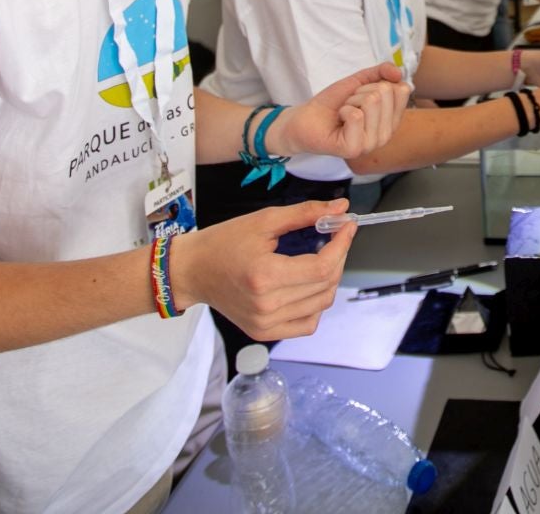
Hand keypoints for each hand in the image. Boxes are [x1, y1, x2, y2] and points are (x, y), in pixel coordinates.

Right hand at [175, 200, 355, 339]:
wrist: (192, 271)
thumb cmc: (223, 243)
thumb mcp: (264, 220)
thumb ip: (306, 213)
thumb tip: (340, 208)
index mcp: (265, 276)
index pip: (323, 267)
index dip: (342, 245)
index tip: (347, 227)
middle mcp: (267, 305)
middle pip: (326, 285)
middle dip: (338, 257)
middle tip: (334, 238)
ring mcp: (266, 323)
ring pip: (321, 304)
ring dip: (329, 279)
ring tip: (320, 258)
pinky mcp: (264, 332)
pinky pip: (307, 323)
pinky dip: (316, 303)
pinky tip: (307, 284)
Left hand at [277, 64, 410, 159]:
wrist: (305, 118)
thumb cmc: (332, 104)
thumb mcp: (359, 82)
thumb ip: (381, 72)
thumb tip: (398, 72)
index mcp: (391, 120)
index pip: (401, 89)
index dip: (377, 84)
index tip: (363, 94)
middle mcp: (386, 135)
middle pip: (384, 92)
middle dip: (361, 91)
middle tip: (349, 104)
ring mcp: (372, 144)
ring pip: (371, 102)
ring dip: (351, 101)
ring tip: (343, 113)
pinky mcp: (355, 149)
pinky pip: (356, 115)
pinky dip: (342, 111)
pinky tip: (339, 121)